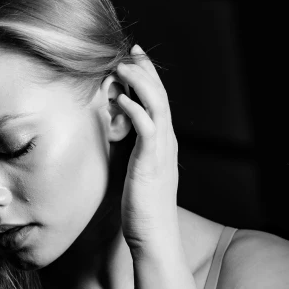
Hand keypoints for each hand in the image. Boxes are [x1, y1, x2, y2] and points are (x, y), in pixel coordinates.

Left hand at [116, 44, 180, 258]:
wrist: (154, 236)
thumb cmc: (143, 206)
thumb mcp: (139, 169)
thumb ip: (136, 148)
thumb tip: (122, 129)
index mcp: (164, 142)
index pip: (159, 100)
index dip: (148, 76)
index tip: (134, 57)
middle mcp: (167, 142)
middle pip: (161, 95)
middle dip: (146, 71)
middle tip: (130, 52)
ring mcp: (162, 151)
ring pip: (157, 106)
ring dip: (140, 84)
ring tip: (122, 68)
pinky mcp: (151, 163)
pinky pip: (147, 129)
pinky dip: (136, 110)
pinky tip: (121, 99)